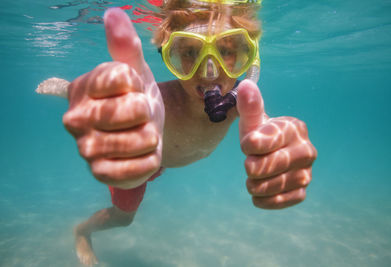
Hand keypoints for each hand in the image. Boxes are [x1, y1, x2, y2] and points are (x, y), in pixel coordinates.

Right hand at [63, 8, 164, 188]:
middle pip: (136, 109)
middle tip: (138, 116)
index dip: (139, 85)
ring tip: (140, 134)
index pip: (124, 78)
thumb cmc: (135, 97)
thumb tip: (114, 14)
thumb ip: (125, 45)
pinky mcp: (101, 174)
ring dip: (151, 137)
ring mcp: (86, 149)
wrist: (141, 130)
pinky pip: (140, 169)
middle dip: (147, 112)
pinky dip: (151, 161)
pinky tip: (141, 155)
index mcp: (82, 88)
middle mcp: (76, 119)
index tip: (132, 90)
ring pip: (143, 139)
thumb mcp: (134, 69)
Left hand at [237, 80, 316, 208]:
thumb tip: (246, 85)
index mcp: (295, 128)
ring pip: (275, 185)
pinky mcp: (301, 191)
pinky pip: (282, 201)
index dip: (250, 145)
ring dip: (255, 185)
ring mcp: (306, 173)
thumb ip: (249, 105)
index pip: (268, 139)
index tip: (246, 145)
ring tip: (252, 179)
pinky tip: (258, 194)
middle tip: (248, 165)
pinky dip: (266, 200)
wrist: (269, 154)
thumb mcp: (252, 120)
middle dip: (251, 167)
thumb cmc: (259, 134)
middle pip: (271, 165)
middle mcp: (307, 150)